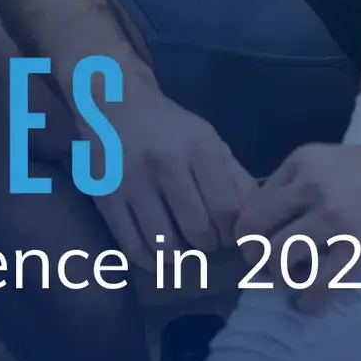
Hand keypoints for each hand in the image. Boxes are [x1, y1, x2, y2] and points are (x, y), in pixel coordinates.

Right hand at [88, 81, 256, 264]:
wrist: (113, 100)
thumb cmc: (168, 126)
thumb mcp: (208, 139)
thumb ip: (234, 178)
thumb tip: (255, 223)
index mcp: (197, 146)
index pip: (227, 209)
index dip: (232, 232)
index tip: (228, 233)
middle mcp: (164, 162)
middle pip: (198, 231)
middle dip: (208, 245)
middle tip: (205, 241)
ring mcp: (131, 181)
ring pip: (164, 245)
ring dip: (180, 257)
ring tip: (182, 249)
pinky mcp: (105, 196)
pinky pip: (131, 246)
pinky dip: (149, 260)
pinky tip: (156, 254)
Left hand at [232, 128, 360, 313]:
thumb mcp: (329, 160)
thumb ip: (297, 184)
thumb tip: (264, 221)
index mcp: (301, 163)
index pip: (254, 206)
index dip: (249, 231)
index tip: (257, 245)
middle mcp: (311, 188)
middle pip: (257, 234)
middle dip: (256, 257)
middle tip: (267, 267)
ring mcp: (335, 220)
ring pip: (280, 259)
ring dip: (280, 277)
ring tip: (291, 281)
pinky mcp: (359, 250)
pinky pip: (318, 285)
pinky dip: (308, 301)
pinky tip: (310, 303)